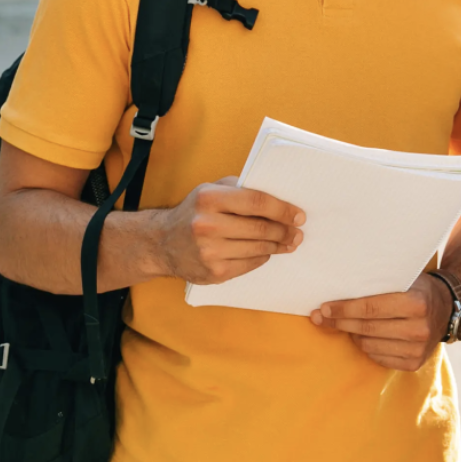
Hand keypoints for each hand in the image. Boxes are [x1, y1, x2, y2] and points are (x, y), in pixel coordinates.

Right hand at [151, 178, 304, 283]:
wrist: (161, 243)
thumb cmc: (194, 212)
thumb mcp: (211, 190)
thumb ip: (241, 189)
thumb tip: (278, 196)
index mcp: (209, 199)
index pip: (257, 202)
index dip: (282, 209)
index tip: (299, 215)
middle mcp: (207, 225)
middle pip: (261, 228)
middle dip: (285, 230)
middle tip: (298, 231)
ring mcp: (210, 252)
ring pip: (259, 248)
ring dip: (279, 245)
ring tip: (289, 242)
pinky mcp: (214, 273)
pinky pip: (250, 264)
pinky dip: (262, 257)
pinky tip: (268, 252)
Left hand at [310, 273, 450, 371]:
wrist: (447, 309)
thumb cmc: (417, 289)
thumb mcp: (404, 279)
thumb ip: (378, 284)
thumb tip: (338, 290)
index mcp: (416, 303)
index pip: (371, 307)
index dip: (344, 309)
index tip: (324, 308)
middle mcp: (419, 328)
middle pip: (367, 328)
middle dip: (339, 322)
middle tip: (320, 317)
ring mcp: (418, 349)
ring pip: (369, 345)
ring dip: (352, 335)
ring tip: (345, 324)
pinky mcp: (415, 363)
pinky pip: (378, 358)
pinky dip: (366, 347)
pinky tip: (363, 336)